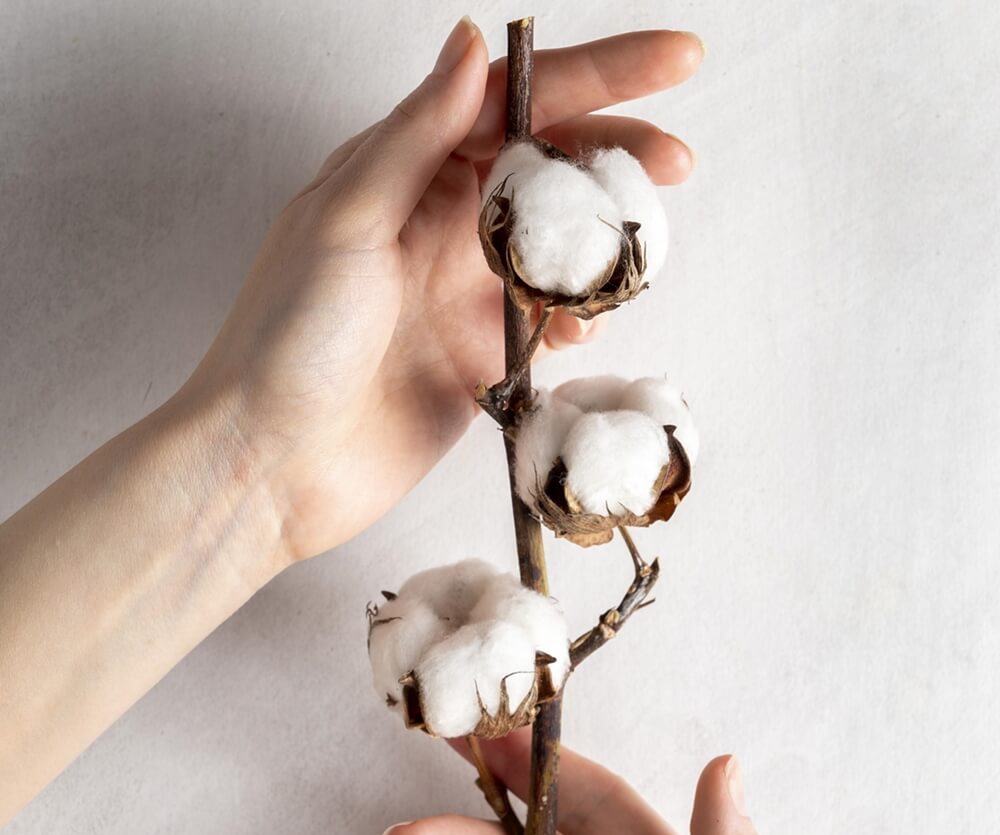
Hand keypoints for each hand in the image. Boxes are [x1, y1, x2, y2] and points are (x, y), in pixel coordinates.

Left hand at [178, 20, 702, 559]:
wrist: (273, 465)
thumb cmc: (287, 341)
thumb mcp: (346, 221)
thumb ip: (415, 137)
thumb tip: (473, 44)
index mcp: (402, 174)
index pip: (512, 101)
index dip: (596, 75)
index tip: (673, 63)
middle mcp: (436, 225)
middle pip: (546, 166)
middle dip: (616, 153)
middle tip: (676, 162)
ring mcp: (459, 294)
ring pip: (556, 244)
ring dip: (601, 240)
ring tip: (636, 248)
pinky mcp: (476, 360)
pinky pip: (547, 324)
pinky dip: (576, 319)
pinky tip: (583, 329)